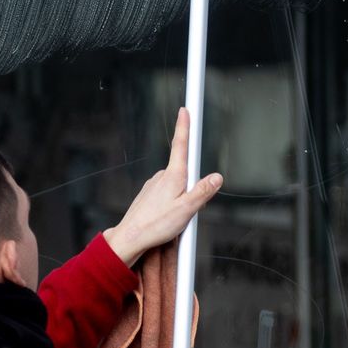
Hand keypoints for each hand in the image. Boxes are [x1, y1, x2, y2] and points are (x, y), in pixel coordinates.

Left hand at [103, 108, 221, 266]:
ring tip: (174, 219)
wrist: (130, 237)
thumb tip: (216, 177)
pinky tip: (166, 219)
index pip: (181, 145)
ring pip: (177, 185)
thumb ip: (203, 192)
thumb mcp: (187, 209)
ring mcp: (154, 185)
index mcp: (173, 175)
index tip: (185, 110)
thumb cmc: (156, 225)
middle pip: (186, 172)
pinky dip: (172, 204)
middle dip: (193, 186)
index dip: (184, 126)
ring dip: (182, 198)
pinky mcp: (149, 195)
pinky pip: (167, 195)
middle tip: (187, 211)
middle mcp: (162, 176)